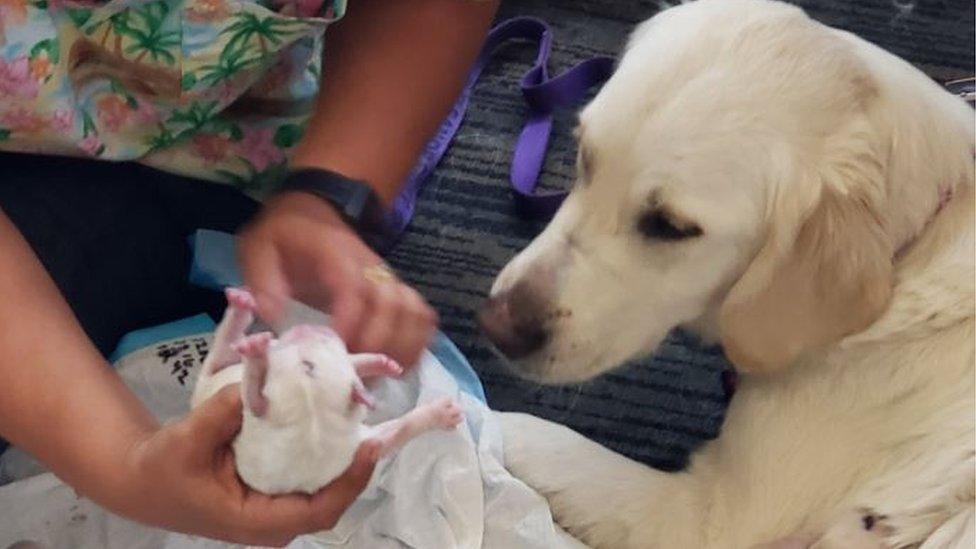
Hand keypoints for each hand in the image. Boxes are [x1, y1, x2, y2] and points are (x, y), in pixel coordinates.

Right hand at [120, 386, 378, 545]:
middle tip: (384, 423)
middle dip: (359, 462)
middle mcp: (275, 519)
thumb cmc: (162, 469)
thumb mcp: (185, 441)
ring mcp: (277, 506)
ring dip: (349, 453)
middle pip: (333, 496)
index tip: (370, 445)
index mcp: (257, 522)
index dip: (351, 480)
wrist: (141, 480)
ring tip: (371, 414)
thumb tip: (255, 386)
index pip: (320, 509)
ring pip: (327, 483)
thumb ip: (220, 415)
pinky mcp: (276, 488)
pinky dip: (328, 448)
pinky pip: (312, 471)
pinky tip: (341, 417)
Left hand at [238, 192, 436, 366]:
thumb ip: (263, 282)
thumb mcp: (259, 248)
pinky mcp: (396, 289)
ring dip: (404, 345)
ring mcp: (387, 278)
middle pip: (392, 305)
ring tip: (383, 375)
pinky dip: (419, 339)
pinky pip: (421, 314)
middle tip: (357, 373)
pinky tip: (404, 363)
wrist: (313, 208)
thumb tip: (274, 318)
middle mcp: (371, 266)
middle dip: (379, 343)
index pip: (355, 289)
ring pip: (413, 310)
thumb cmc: (285, 234)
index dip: (352, 322)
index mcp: (335, 256)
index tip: (338, 350)